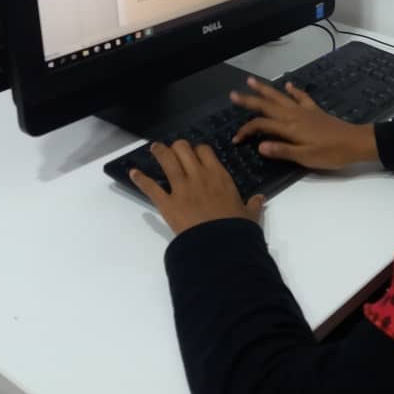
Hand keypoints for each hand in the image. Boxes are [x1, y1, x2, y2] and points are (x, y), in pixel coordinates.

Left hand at [129, 140, 263, 235]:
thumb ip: (253, 205)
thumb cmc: (236, 230)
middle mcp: (199, 176)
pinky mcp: (167, 203)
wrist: (219, 246)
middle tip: (174, 150)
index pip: (205, 150)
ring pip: (168, 160)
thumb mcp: (249, 216)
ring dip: (160, 152)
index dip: (198, 149)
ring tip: (155, 148)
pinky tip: (133, 173)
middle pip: (183, 149)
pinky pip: (151, 187)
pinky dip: (141, 179)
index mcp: (219, 176)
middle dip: (178, 147)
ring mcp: (181, 188)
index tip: (195, 153)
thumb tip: (260, 198)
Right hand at [230, 77, 378, 169]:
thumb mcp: (306, 157)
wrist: (355, 142)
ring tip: (251, 80)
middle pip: (267, 106)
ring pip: (280, 97)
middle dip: (249, 100)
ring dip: (265, 89)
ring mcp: (304, 111)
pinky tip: (288, 85)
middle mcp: (294, 115)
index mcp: (289, 128)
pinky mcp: (314, 110)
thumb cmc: (331, 153)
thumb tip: (259, 145)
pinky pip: (301, 97)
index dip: (246, 131)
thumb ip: (282, 150)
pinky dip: (293, 90)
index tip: (236, 139)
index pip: (261, 126)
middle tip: (233, 95)